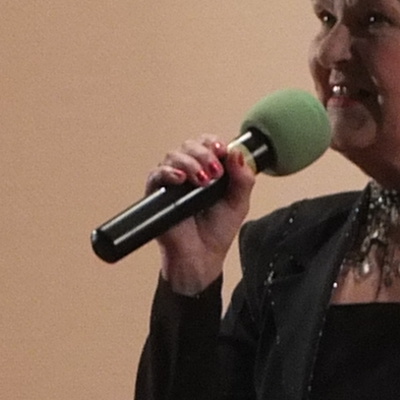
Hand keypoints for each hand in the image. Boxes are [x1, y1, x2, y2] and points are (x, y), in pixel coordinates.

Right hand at [152, 134, 254, 296]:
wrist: (202, 257)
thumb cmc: (216, 232)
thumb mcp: (239, 203)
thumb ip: (243, 179)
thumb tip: (237, 153)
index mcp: (208, 170)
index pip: (207, 144)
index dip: (212, 142)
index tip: (221, 150)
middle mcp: (189, 172)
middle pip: (189, 145)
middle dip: (203, 153)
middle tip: (215, 171)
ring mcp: (172, 182)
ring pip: (173, 155)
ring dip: (190, 162)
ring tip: (203, 180)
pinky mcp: (158, 194)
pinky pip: (156, 174)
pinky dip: (168, 172)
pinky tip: (181, 179)